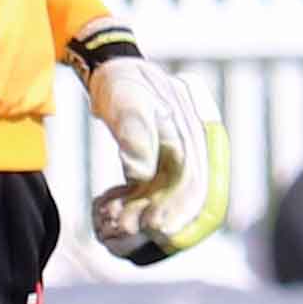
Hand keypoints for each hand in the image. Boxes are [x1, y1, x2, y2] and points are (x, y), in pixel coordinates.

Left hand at [71, 21, 228, 265]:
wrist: (115, 72)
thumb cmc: (124, 83)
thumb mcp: (127, 100)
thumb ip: (135, 133)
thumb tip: (141, 174)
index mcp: (195, 133)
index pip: (195, 180)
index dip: (178, 208)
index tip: (154, 226)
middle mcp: (192, 151)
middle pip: (181, 197)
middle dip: (155, 218)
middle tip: (124, 231)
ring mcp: (175, 162)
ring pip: (162, 200)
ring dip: (140, 216)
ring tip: (111, 224)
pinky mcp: (157, 169)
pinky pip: (148, 195)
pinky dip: (131, 206)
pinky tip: (107, 210)